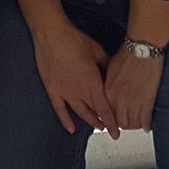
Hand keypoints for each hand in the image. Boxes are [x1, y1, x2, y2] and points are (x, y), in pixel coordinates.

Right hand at [30, 17, 120, 138]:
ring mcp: (65, 93)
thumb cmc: (74, 40)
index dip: (111, 122)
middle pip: (94, 113)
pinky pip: (60, 110)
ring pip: (80, 113)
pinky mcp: (53, 90)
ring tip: (97, 127)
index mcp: (93, 83)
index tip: (117, 132)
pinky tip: (70, 129)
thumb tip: (113, 74)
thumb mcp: (97, 51)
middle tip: (109, 128)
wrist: (52, 35)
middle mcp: (80, 92)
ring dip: (89, 121)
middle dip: (103, 123)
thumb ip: (106, 66)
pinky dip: (65, 120)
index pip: (105, 109)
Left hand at [103, 45, 163, 132]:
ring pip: (133, 123)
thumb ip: (109, 83)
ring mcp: (133, 102)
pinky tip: (147, 126)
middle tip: (128, 123)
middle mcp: (119, 99)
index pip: (107, 113)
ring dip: (136, 125)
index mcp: (108, 91)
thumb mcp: (111, 69)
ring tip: (138, 123)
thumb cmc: (128, 54)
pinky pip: (145, 119)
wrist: (142, 49)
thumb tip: (111, 91)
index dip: (112, 118)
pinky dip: (146, 125)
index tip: (116, 119)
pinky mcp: (147, 101)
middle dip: (124, 125)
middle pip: (120, 122)